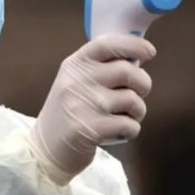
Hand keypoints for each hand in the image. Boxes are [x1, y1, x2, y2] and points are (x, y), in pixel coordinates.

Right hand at [28, 34, 154, 184]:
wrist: (44, 150)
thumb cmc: (68, 114)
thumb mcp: (74, 82)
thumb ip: (99, 69)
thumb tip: (136, 59)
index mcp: (74, 65)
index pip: (106, 44)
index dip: (133, 45)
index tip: (149, 52)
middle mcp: (77, 81)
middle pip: (127, 71)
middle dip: (143, 83)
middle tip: (139, 93)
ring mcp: (83, 105)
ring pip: (132, 100)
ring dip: (138, 111)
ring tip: (127, 117)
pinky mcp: (90, 129)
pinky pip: (129, 125)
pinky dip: (132, 130)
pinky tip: (120, 132)